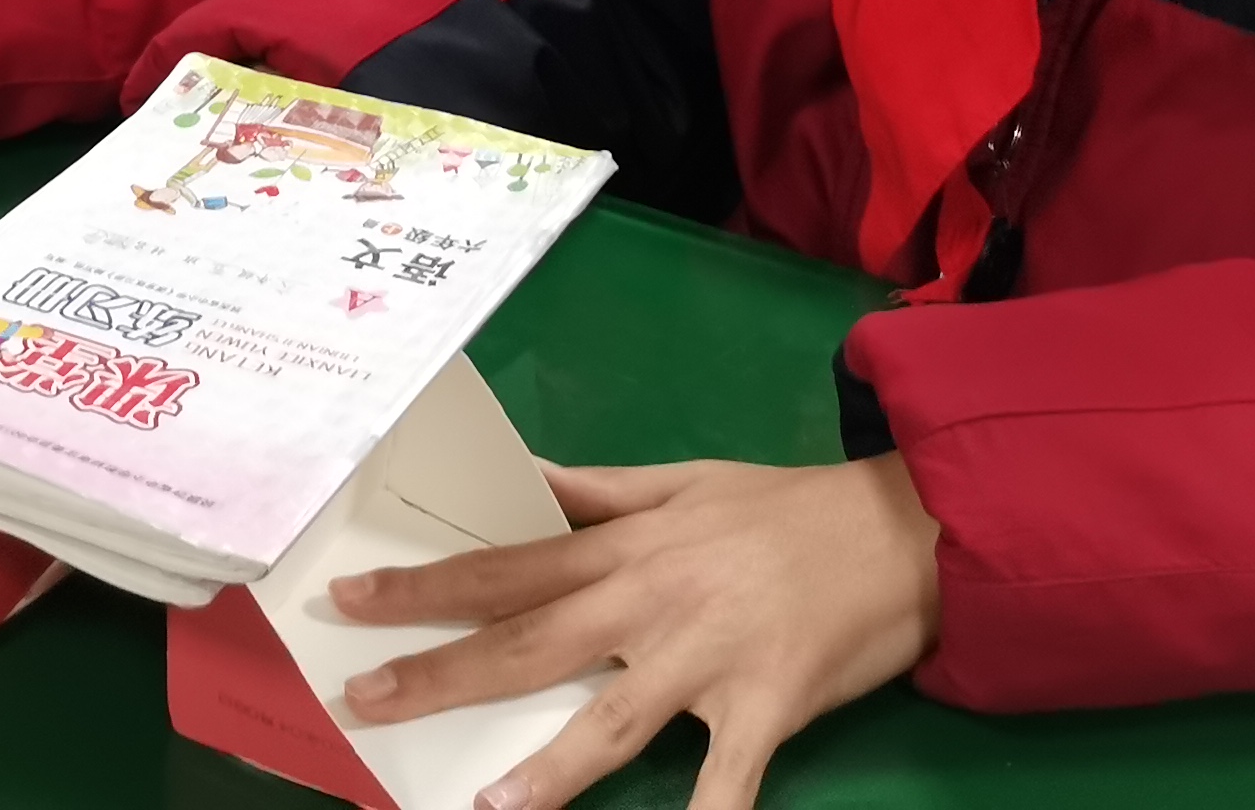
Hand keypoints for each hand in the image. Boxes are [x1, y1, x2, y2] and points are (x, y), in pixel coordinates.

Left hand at [334, 455, 940, 809]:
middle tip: (365, 698)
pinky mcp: (768, 706)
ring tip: (484, 803)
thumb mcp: (685, 481)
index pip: (507, 566)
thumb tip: (521, 477)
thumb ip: (598, 493)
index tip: (353, 599)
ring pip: (611, 721)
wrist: (901, 528)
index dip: (426, 585)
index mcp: (628, 546)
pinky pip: (729, 779)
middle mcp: (653, 600)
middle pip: (531, 640)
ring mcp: (708, 657)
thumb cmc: (785, 510)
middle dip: (442, 669)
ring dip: (546, 769)